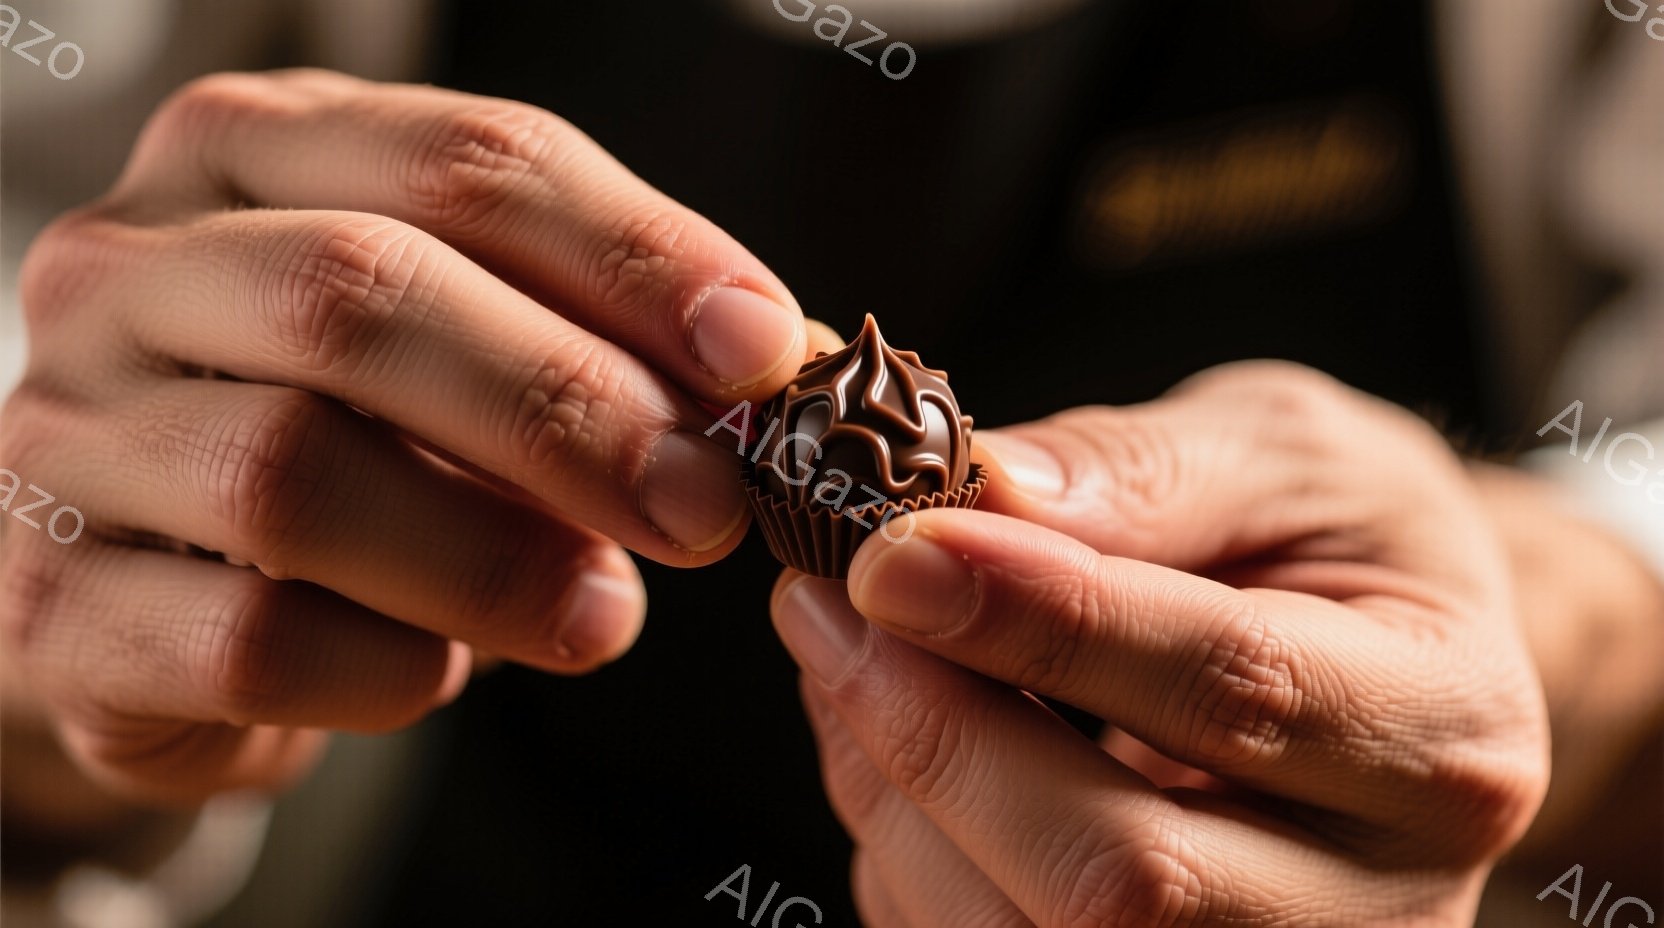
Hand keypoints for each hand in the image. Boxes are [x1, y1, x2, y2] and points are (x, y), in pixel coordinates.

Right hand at [0, 69, 816, 804]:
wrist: (164, 587)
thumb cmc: (354, 441)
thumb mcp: (470, 346)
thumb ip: (599, 339)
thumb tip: (770, 369)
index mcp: (255, 152)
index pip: (466, 159)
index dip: (636, 255)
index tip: (763, 353)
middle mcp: (130, 265)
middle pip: (360, 295)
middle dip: (567, 407)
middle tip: (703, 507)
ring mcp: (63, 431)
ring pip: (290, 474)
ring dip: (491, 557)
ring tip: (606, 614)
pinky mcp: (49, 603)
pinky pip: (243, 640)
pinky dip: (386, 668)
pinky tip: (448, 674)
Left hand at [772, 363, 1551, 925]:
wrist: (1387, 657)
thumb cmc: (1340, 540)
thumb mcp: (1288, 454)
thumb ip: (1151, 472)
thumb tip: (986, 496)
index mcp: (1442, 734)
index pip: (1233, 692)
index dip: (1044, 623)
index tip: (893, 554)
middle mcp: (1380, 903)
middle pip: (1118, 877)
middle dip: (937, 733)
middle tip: (826, 602)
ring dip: (893, 791)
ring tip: (843, 652)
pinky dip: (899, 847)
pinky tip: (888, 737)